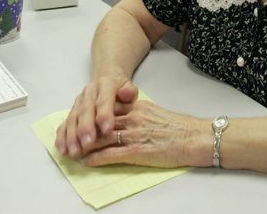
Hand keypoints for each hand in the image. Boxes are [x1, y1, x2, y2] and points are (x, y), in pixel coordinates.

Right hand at [55, 75, 137, 156]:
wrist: (108, 80)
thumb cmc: (122, 90)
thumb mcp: (129, 88)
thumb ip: (129, 92)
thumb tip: (127, 93)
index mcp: (105, 85)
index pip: (104, 100)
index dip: (105, 115)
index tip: (107, 130)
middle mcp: (89, 93)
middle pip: (85, 111)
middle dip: (86, 128)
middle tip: (88, 144)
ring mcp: (78, 102)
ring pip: (72, 119)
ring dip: (72, 136)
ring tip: (75, 152)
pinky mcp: (71, 112)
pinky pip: (64, 125)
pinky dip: (62, 138)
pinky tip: (64, 150)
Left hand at [80, 101, 206, 167]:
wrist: (194, 138)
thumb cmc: (180, 127)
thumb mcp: (156, 112)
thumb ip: (139, 113)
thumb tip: (125, 118)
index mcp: (138, 106)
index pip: (108, 106)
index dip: (92, 113)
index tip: (81, 118)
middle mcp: (134, 117)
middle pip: (100, 121)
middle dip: (83, 129)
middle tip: (71, 137)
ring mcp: (134, 134)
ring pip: (101, 137)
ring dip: (85, 145)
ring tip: (74, 151)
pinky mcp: (137, 150)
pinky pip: (110, 154)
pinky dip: (95, 158)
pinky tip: (87, 161)